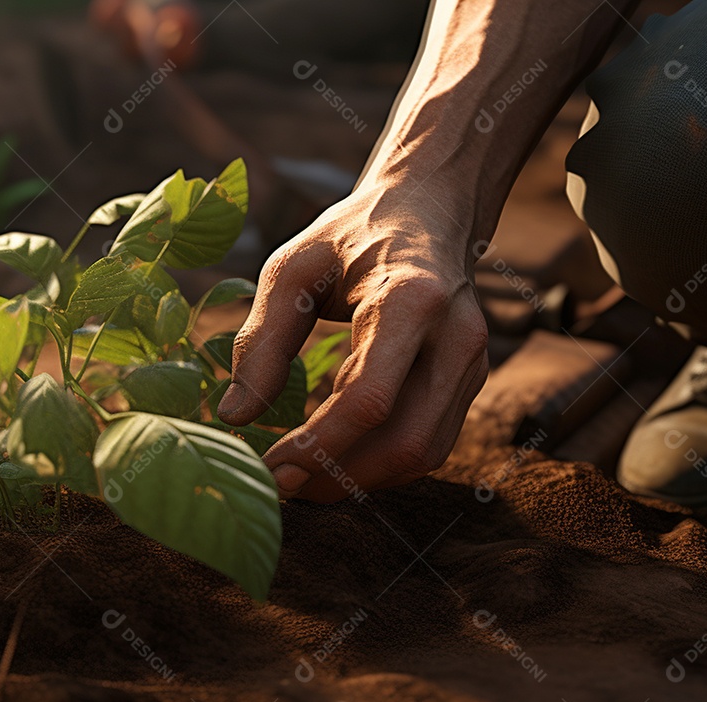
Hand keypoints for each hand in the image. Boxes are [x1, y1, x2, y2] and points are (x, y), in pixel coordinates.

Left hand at [217, 180, 488, 501]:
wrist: (426, 208)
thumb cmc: (350, 236)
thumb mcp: (292, 269)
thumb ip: (260, 341)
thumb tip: (234, 417)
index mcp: (410, 300)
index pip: (369, 399)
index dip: (317, 446)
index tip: (269, 467)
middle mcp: (456, 337)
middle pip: (407, 441)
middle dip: (341, 477)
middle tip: (282, 487)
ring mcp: (472, 363)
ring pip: (424, 453)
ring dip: (361, 479)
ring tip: (303, 480)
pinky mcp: (469, 380)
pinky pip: (431, 442)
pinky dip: (382, 463)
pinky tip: (336, 459)